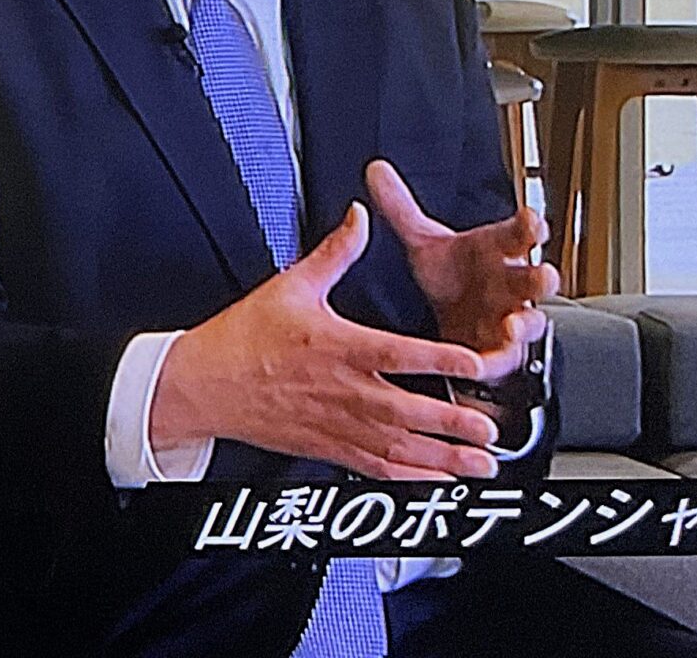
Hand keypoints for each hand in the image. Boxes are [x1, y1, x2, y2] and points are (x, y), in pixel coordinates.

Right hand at [152, 203, 503, 480]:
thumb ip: (335, 252)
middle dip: (452, 423)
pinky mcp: (328, 446)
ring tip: (480, 464)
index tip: (475, 363)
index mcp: (337, 346)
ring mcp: (336, 424)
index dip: (439, 358)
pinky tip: (438, 479)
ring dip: (442, 458)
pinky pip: (374, 467)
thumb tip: (361, 216)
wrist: (204, 384)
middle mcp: (342, 390)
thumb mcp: (290, 285)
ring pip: (398, 447)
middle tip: (492, 430)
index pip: (396, 353)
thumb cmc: (243, 338)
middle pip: (407, 411)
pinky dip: (410, 477)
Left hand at [365, 158, 558, 382]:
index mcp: (497, 251)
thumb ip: (402, 208)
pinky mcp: (501, 351)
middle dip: (542, 277)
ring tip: (512, 324)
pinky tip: (490, 359)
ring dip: (525, 323)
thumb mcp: (424, 241)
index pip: (520, 232)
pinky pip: (507, 357)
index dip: (530, 226)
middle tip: (541, 275)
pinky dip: (500, 358)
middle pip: (536, 278)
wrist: (451, 319)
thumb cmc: (451, 275)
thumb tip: (375, 170)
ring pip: (531, 320)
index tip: (531, 219)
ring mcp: (511, 318)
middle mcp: (511, 283)